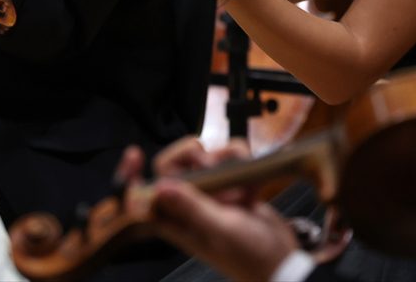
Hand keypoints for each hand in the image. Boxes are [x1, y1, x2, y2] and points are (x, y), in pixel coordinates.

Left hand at [114, 139, 297, 281]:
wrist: (282, 261)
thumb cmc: (250, 256)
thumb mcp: (221, 231)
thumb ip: (192, 208)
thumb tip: (159, 187)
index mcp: (176, 221)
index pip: (142, 196)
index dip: (132, 176)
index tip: (134, 154)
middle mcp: (189, 205)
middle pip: (173, 165)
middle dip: (191, 155)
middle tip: (210, 162)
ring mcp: (212, 194)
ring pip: (206, 157)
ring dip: (226, 159)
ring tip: (241, 182)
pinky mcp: (233, 186)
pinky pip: (231, 159)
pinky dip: (244, 165)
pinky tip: (253, 189)